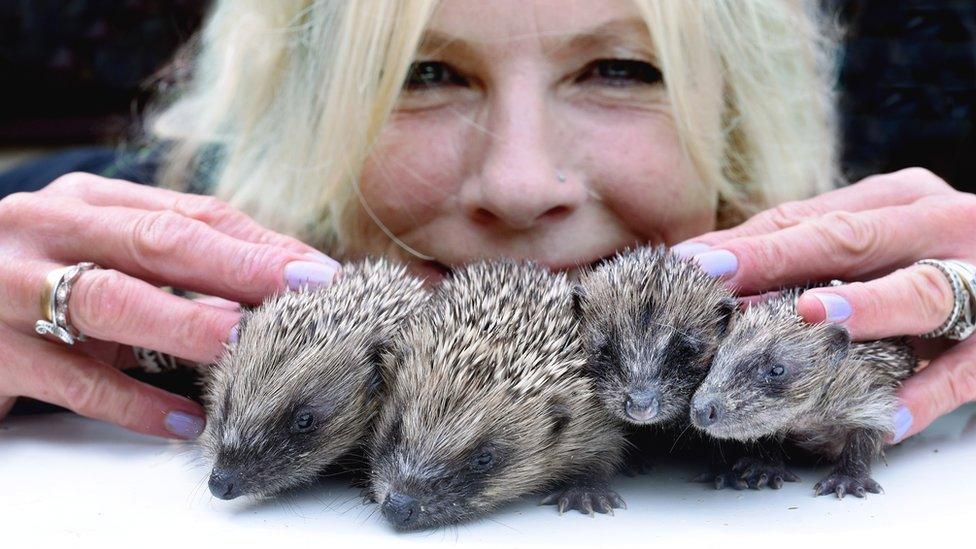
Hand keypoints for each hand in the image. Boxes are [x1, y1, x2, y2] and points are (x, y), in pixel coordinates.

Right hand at [0, 173, 340, 437]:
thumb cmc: (36, 285)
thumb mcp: (100, 259)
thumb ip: (170, 263)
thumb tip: (273, 278)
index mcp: (85, 202)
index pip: (188, 214)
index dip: (258, 243)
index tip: (315, 270)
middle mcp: (46, 230)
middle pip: (158, 243)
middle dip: (241, 267)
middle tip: (305, 291)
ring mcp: (9, 288)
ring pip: (111, 301)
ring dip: (189, 324)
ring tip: (248, 342)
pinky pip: (71, 380)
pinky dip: (132, 402)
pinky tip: (182, 419)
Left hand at [673, 168, 975, 441]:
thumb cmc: (937, 259)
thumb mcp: (883, 237)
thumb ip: (814, 248)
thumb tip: (719, 267)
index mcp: (900, 200)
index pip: (811, 218)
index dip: (749, 241)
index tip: (691, 262)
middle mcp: (938, 226)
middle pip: (850, 241)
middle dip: (776, 259)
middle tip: (715, 278)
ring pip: (920, 293)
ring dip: (865, 307)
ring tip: (811, 319)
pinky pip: (965, 371)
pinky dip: (926, 393)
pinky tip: (884, 414)